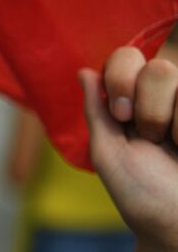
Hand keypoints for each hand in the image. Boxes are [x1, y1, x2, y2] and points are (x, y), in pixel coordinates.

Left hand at [80, 47, 177, 251]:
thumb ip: (97, 112)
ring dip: (172, 121)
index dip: (121, 80)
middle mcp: (170, 95)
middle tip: (151, 137)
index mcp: (136, 99)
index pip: (127, 56)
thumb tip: (84, 71)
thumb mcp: (108, 153)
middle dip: (150, 108)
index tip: (122, 115)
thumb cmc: (142, 195)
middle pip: (159, 67)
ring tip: (174, 147)